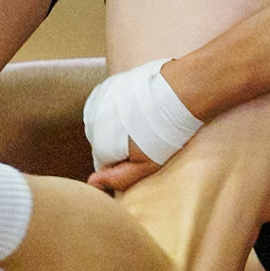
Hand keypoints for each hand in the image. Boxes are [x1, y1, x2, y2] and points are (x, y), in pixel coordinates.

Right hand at [82, 58, 202, 189]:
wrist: (178, 91)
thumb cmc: (166, 130)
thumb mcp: (147, 164)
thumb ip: (118, 177)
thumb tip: (93, 183)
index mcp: (99, 145)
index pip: (104, 163)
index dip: (124, 162)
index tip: (143, 155)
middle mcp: (92, 123)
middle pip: (102, 142)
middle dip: (119, 143)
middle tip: (147, 138)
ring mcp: (96, 102)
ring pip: (103, 123)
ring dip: (118, 124)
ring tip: (144, 122)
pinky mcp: (106, 87)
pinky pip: (107, 105)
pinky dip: (120, 108)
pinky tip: (139, 107)